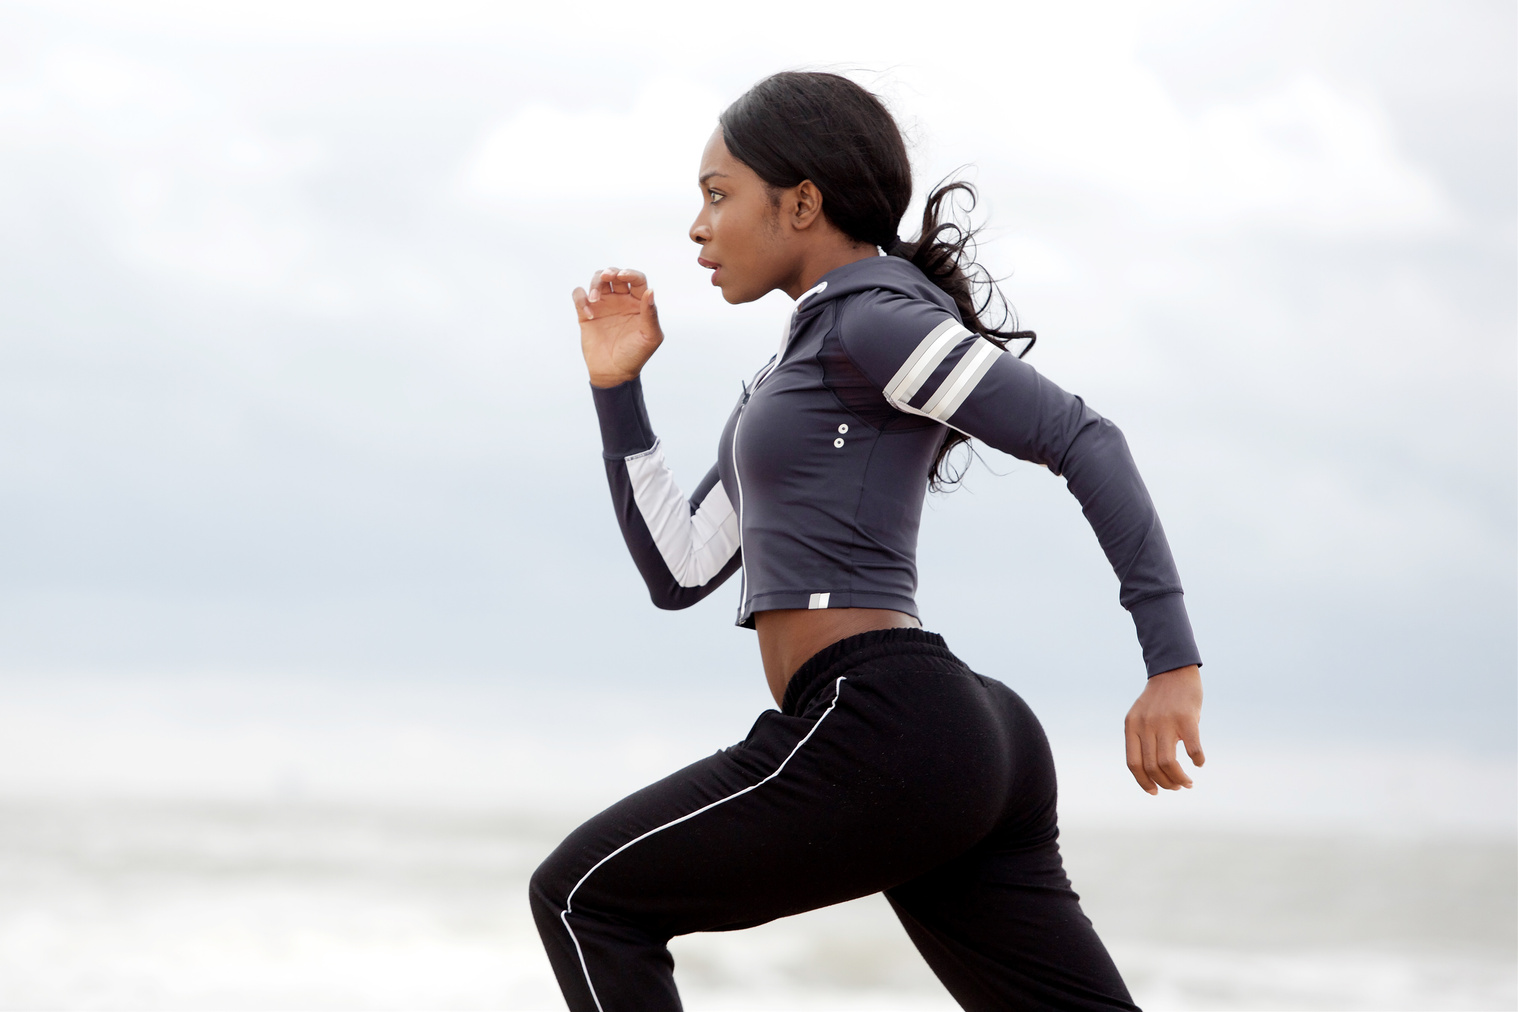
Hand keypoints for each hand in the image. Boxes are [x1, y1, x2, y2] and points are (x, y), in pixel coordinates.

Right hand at [572, 267, 662, 387]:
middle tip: (606, 277)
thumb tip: (650, 291)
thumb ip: (650, 314)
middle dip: (609, 272)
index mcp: (638, 303)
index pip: (636, 279)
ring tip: (594, 300)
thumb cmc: (635, 356)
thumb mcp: (650, 337)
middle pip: (614, 274)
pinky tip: (588, 313)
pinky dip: (581, 298)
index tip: (622, 276)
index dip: (630, 273)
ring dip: (594, 283)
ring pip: (597, 280)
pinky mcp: (586, 313)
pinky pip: (579, 295)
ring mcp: (603, 305)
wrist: (614, 373)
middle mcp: (621, 300)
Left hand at [1124, 664, 1203, 793]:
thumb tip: (1153, 773)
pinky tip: (1199, 763)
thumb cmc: (1159, 699)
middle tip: (1178, 787)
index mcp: (1132, 726)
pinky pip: (1192, 748)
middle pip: (1152, 767)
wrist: (1173, 670)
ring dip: (1179, 778)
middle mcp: (1145, 725)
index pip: (1133, 763)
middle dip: (1166, 783)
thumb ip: (1142, 739)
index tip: (1155, 792)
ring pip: (1168, 763)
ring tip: (1187, 783)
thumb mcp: (1141, 717)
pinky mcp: (1186, 718)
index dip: (1143, 782)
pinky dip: (1197, 760)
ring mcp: (1165, 721)